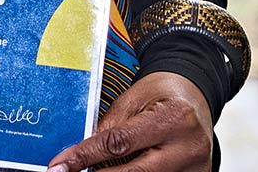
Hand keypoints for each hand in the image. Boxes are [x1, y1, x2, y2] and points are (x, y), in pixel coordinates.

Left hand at [46, 72, 212, 171]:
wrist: (196, 97)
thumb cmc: (164, 94)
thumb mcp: (134, 98)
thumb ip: (110, 125)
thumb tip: (81, 152)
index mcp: (173, 117)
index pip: (120, 142)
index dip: (85, 156)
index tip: (61, 165)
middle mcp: (189, 147)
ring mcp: (196, 168)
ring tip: (97, 170)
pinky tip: (120, 171)